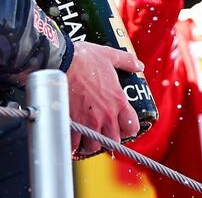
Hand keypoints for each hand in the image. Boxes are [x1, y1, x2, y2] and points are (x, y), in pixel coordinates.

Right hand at [65, 41, 142, 156]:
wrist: (62, 61)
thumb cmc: (85, 58)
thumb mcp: (110, 56)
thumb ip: (126, 62)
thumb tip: (139, 65)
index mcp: (118, 100)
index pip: (132, 126)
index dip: (128, 129)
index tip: (121, 126)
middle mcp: (106, 114)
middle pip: (113, 141)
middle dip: (108, 139)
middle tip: (101, 132)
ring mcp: (89, 120)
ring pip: (94, 145)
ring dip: (90, 143)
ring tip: (85, 136)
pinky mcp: (73, 122)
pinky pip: (75, 143)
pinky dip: (73, 143)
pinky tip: (71, 137)